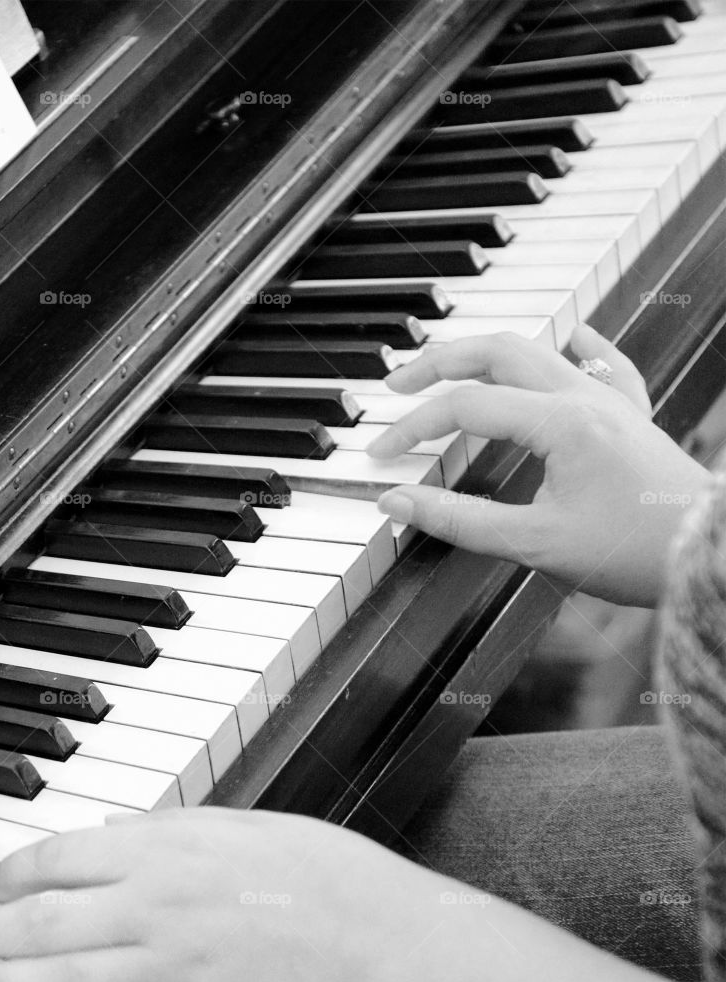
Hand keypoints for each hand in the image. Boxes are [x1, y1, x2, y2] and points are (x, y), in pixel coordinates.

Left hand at [0, 808, 445, 981]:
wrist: (388, 946)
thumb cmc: (330, 877)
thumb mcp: (248, 825)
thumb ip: (172, 831)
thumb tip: (113, 834)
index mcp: (171, 850)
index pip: (63, 857)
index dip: (14, 873)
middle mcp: (157, 908)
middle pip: (43, 920)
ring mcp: (171, 973)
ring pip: (58, 980)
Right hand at [368, 324, 708, 606]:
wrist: (711, 554)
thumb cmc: (636, 551)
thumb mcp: (535, 543)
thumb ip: (460, 520)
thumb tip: (399, 503)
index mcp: (560, 422)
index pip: (465, 407)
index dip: (413, 428)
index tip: (381, 456)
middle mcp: (585, 398)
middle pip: (497, 352)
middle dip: (438, 362)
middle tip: (396, 383)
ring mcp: (611, 402)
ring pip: (539, 352)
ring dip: (487, 354)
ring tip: (451, 366)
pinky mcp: (632, 419)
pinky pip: (604, 365)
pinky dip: (577, 349)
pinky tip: (573, 334)